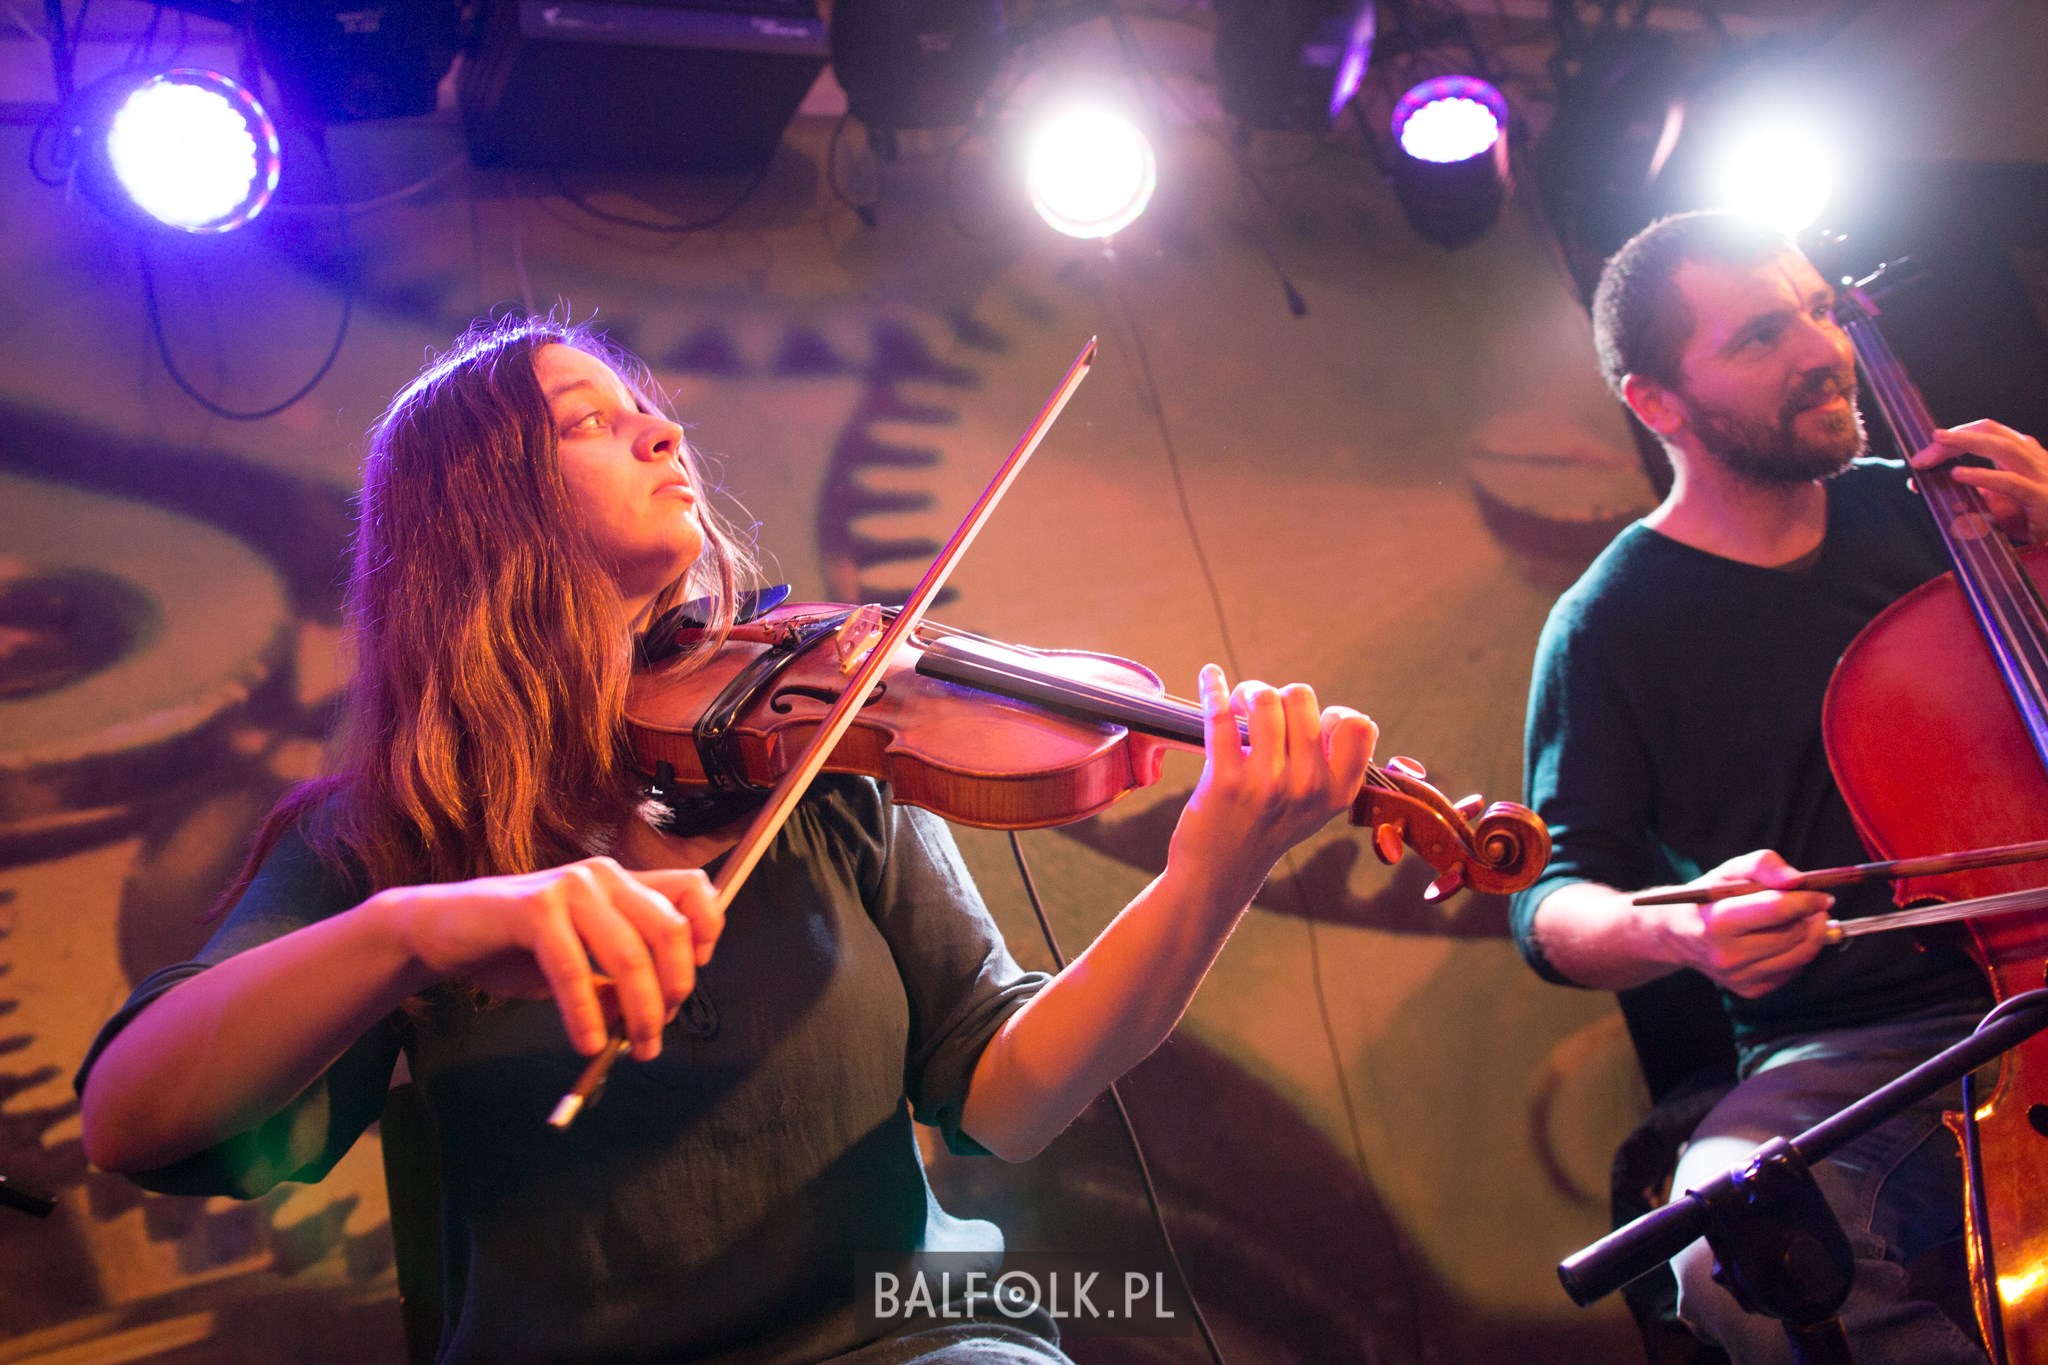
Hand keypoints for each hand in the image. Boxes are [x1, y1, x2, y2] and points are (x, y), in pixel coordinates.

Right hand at [383, 857, 721, 1060]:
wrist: (444, 931)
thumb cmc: (517, 948)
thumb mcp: (580, 964)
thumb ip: (618, 979)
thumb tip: (654, 1017)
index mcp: (622, 882)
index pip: (693, 887)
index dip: (709, 930)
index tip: (691, 978)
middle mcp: (604, 875)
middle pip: (672, 929)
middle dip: (675, 989)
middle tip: (658, 1033)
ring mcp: (571, 887)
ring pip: (630, 953)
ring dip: (639, 1011)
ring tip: (633, 1049)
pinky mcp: (535, 909)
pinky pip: (574, 968)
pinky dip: (586, 1013)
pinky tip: (589, 1043)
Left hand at [1168, 665, 1376, 900]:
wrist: (1220, 871)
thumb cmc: (1267, 827)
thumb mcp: (1316, 807)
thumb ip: (1331, 765)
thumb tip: (1335, 714)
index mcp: (1338, 792)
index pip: (1359, 725)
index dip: (1333, 714)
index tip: (1310, 724)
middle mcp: (1309, 787)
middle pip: (1302, 697)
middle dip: (1279, 695)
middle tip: (1260, 713)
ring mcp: (1268, 784)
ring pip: (1264, 699)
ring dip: (1247, 692)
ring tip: (1237, 706)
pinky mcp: (1226, 780)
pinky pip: (1219, 716)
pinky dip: (1212, 687)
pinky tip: (1209, 676)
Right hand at [1653, 850, 1831, 998]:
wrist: (1678, 936)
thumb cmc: (1707, 899)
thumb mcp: (1729, 871)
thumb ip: (1763, 865)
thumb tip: (1797, 880)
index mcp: (1718, 922)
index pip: (1777, 910)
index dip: (1807, 900)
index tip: (1822, 895)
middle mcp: (1727, 955)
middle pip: (1794, 934)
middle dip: (1810, 917)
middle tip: (1810, 906)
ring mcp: (1739, 976)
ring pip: (1800, 955)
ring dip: (1810, 935)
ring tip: (1801, 920)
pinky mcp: (1750, 990)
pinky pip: (1793, 970)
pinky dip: (1796, 952)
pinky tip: (1783, 939)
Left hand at [1909, 421, 2047, 543]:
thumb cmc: (2041, 519)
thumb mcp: (2005, 507)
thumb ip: (1979, 500)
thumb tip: (1945, 498)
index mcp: (2024, 456)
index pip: (1989, 433)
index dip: (1959, 435)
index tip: (1929, 450)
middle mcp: (2033, 459)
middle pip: (1993, 432)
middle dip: (1958, 434)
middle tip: (1928, 444)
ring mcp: (2039, 475)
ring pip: (2003, 447)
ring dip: (1967, 442)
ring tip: (1938, 444)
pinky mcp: (2041, 497)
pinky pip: (2009, 482)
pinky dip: (1982, 476)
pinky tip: (1958, 475)